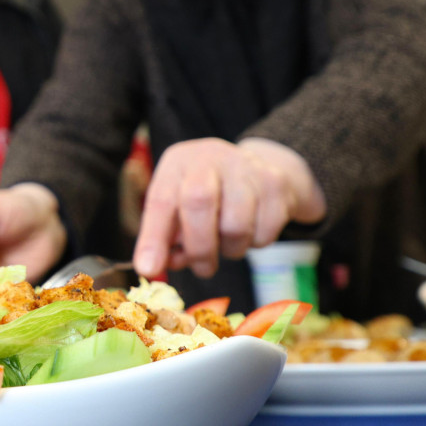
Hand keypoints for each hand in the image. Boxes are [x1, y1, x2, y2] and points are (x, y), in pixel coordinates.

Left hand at [133, 138, 325, 278]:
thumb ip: (166, 238)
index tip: (149, 267)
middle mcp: (210, 157)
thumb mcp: (178, 206)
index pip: (161, 200)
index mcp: (178, 163)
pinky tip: (250, 228)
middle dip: (199, 247)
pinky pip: (265, 232)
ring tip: (227, 240)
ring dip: (230, 249)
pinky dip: (256, 243)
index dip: (154, 237)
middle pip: (199, 202)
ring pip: (236, 226)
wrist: (256, 169)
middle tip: (203, 268)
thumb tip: (156, 267)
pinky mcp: (275, 183)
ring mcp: (246, 167)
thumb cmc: (207, 193)